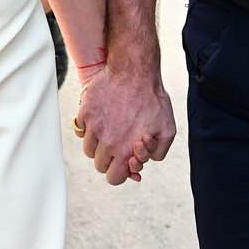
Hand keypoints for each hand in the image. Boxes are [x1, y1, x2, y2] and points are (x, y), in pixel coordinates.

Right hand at [73, 63, 175, 185]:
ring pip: (88, 149)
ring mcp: (93, 126)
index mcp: (125, 149)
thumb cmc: (153, 99)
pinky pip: (81, 129)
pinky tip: (103, 117)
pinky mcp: (85, 112)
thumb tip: (141, 163)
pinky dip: (89, 127)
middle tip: (119, 144)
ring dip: (98, 144)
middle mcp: (106, 141)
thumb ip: (158, 152)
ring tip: (110, 130)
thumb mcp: (167, 129)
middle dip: (110, 158)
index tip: (125, 161)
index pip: (113, 178)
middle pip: (99, 165)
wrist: (134, 70)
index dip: (120, 173)